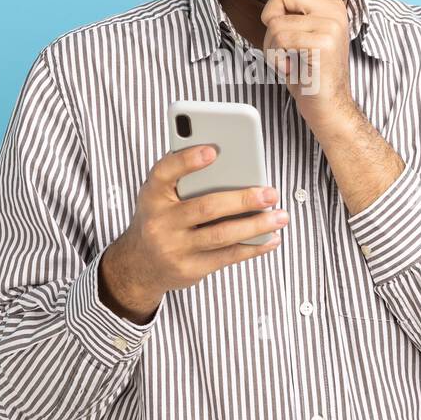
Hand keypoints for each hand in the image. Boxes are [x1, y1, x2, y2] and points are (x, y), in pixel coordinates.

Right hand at [99, 145, 289, 323]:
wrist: (139, 264)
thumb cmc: (161, 217)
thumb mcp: (160, 194)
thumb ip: (184, 176)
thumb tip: (230, 159)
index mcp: (152, 194)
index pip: (165, 172)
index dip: (187, 160)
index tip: (214, 150)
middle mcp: (160, 222)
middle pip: (206, 207)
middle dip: (242, 200)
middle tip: (271, 193)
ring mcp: (174, 248)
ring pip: (222, 234)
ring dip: (256, 225)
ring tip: (280, 216)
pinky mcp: (190, 269)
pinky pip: (227, 257)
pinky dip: (253, 247)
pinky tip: (271, 238)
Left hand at [260, 0, 356, 133]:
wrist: (329, 107)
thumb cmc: (310, 73)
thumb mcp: (306, 34)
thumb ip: (299, 10)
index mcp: (333, 6)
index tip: (284, 0)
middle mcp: (335, 11)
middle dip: (270, 16)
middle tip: (281, 41)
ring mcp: (331, 25)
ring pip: (276, 19)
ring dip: (271, 44)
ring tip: (286, 59)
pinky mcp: (323, 42)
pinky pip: (279, 37)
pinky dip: (275, 57)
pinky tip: (290, 68)